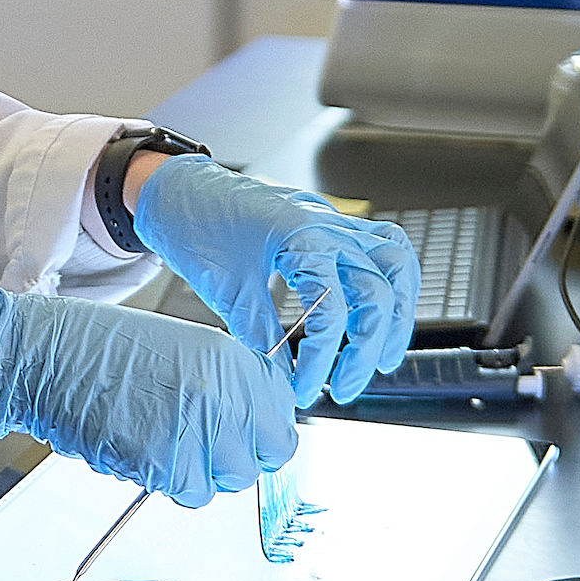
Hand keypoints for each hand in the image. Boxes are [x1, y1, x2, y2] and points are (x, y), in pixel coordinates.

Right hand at [0, 289, 296, 507]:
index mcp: (233, 362)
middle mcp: (224, 395)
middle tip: (205, 444)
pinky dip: (172, 483)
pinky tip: (148, 451)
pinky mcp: (167, 464)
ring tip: (168, 442)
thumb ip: (229, 385)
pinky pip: (191, 493)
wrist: (54, 356)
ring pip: (230, 479)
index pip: (284, 414)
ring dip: (204, 471)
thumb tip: (252, 421)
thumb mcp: (187, 350)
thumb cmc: (109, 350)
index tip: (247, 429)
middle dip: (239, 456)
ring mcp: (198, 431)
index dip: (264, 428)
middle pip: (268, 455)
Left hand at [131, 154, 419, 406]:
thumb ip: (261, 334)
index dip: (321, 359)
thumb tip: (285, 376)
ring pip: (397, 265)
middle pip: (377, 292)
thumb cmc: (198, 228)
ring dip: (398, 315)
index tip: (303, 389)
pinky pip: (385, 244)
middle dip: (367, 349)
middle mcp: (328, 225)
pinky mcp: (333, 223)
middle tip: (345, 387)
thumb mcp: (227, 289)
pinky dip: (394, 279)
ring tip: (384, 356)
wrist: (181, 191)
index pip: (332, 310)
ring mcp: (335, 220)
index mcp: (301, 237)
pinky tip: (386, 307)